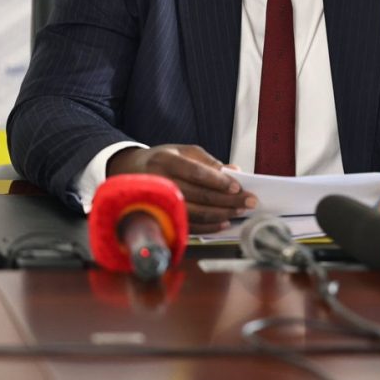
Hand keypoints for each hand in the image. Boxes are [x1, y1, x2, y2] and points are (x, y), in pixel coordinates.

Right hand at [107, 144, 256, 232]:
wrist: (129, 172)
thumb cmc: (163, 160)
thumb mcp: (183, 152)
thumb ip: (209, 161)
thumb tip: (235, 171)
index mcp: (166, 160)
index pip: (196, 172)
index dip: (218, 181)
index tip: (237, 187)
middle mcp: (160, 182)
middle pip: (199, 195)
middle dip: (228, 200)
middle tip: (249, 202)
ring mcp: (158, 202)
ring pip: (195, 213)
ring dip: (221, 214)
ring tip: (240, 212)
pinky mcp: (161, 218)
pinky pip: (188, 226)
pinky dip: (208, 227)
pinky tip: (224, 223)